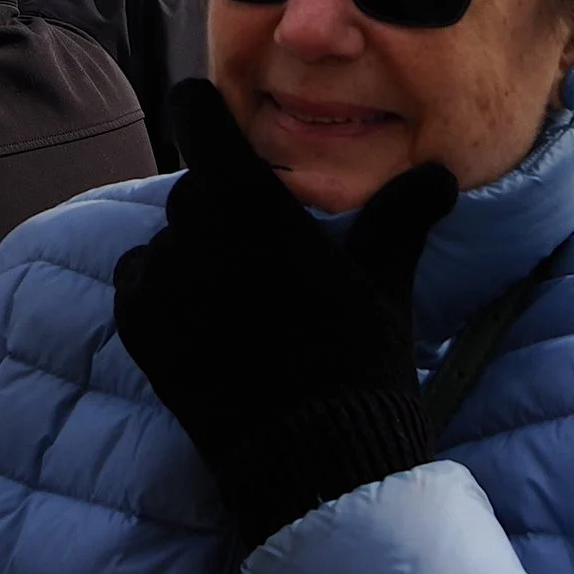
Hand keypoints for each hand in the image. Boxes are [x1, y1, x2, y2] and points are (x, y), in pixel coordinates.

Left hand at [109, 80, 455, 548]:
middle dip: (224, 207)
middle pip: (195, 189)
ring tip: (245, 301)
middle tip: (265, 252)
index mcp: (248, 203)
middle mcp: (191, 230)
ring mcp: (158, 280)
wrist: (312, 460)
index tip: (215, 120)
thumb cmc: (357, 360)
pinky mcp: (135, 326)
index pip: (196, 116)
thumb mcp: (386, 281)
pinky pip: (140, 280)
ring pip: (169, 238)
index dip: (206, 113)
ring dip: (196, 253)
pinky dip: (164, 291)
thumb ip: (401, 215)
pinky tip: (208, 323)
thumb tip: (438, 170)